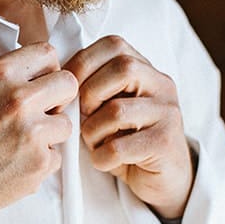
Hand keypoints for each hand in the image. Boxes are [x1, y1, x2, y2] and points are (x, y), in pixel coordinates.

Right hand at [0, 43, 77, 223]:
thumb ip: (3, 78)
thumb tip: (35, 74)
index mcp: (0, 74)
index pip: (47, 53)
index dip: (46, 69)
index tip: (41, 81)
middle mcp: (19, 100)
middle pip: (68, 84)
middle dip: (58, 97)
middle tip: (42, 110)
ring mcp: (33, 134)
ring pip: (65, 124)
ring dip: (49, 133)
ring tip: (19, 142)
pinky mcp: (39, 164)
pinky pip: (56, 157)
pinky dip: (39, 162)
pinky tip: (13, 163)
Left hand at [65, 36, 193, 219]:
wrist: (165, 178)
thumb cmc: (128, 140)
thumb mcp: (110, 107)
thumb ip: (93, 88)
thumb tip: (57, 79)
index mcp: (147, 70)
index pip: (114, 45)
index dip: (83, 63)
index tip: (69, 89)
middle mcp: (162, 86)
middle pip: (123, 68)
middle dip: (89, 93)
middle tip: (83, 116)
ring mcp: (167, 113)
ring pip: (117, 110)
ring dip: (92, 131)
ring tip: (94, 143)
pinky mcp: (164, 143)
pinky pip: (120, 147)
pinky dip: (101, 157)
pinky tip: (104, 161)